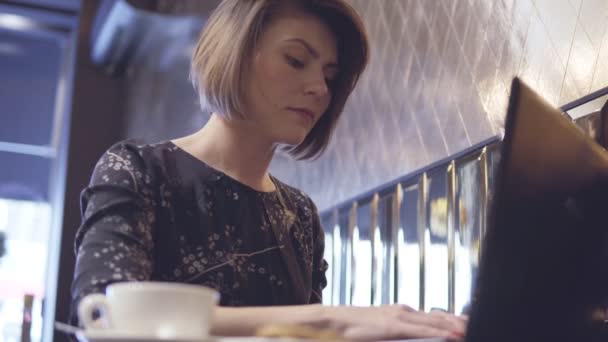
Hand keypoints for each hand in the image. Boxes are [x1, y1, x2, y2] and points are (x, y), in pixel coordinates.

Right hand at [320, 304, 466, 340]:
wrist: (334, 321)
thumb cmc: (355, 329)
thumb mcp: (382, 331)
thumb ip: (401, 334)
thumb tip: (417, 340)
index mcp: (403, 313)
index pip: (435, 317)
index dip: (455, 320)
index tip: (470, 324)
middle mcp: (405, 312)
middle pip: (440, 317)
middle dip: (461, 322)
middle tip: (483, 324)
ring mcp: (400, 317)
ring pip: (436, 322)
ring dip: (457, 326)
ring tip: (474, 329)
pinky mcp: (394, 326)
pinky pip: (423, 331)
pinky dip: (440, 333)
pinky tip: (454, 336)